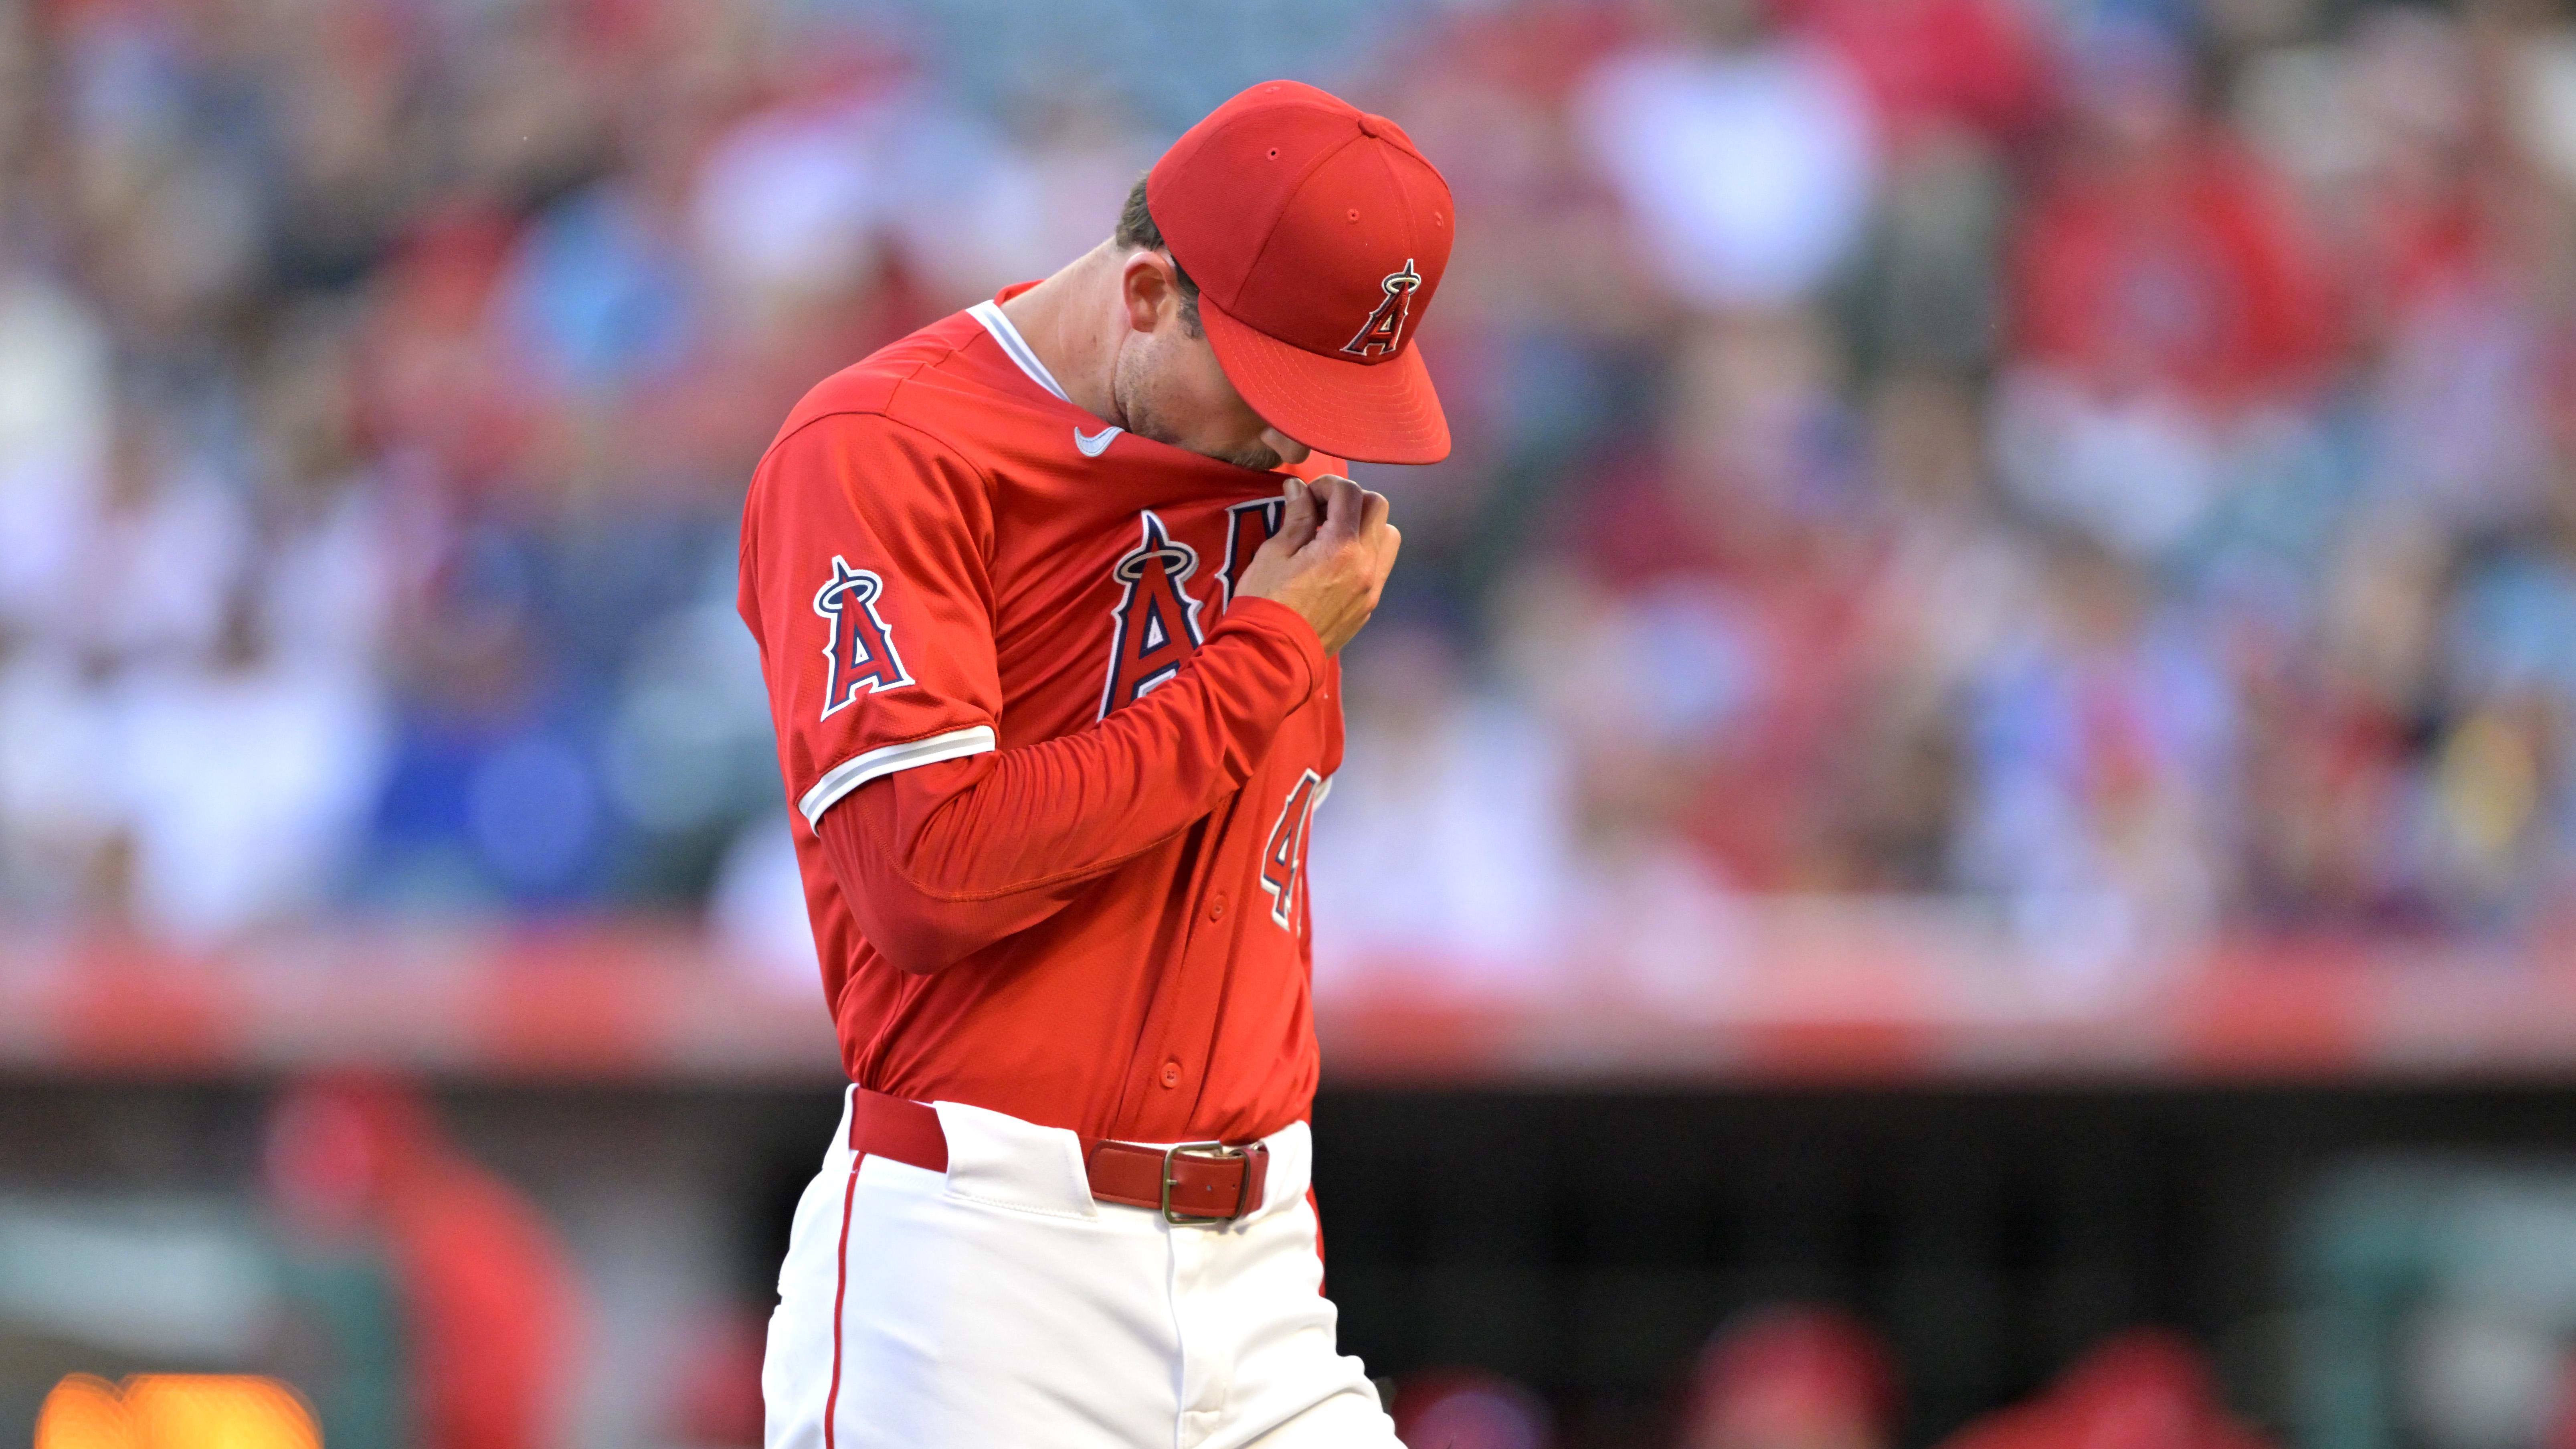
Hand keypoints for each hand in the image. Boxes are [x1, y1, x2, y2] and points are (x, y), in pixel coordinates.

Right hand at [1233, 475, 1399, 655]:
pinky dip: (1365, 553)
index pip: (1350, 493)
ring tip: (1334, 535)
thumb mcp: (1274, 553)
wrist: (1272, 657)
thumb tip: (1299, 488)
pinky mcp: (1369, 606)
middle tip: (1323, 510)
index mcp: (1342, 547)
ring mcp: (1372, 588)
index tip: (1308, 494)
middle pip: (1378, 508)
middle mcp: (1367, 565)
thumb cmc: (1266, 603)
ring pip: (1388, 537)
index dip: (1327, 484)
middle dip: (1351, 500)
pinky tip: (1335, 562)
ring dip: (1366, 526)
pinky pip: (1380, 566)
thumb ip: (1296, 517)